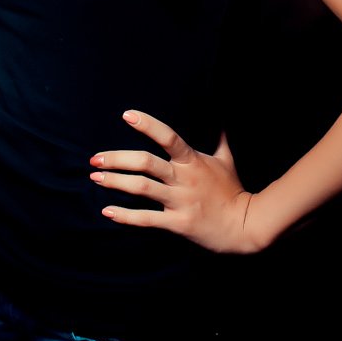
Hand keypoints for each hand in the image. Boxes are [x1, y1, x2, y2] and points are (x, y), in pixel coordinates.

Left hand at [89, 110, 255, 253]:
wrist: (246, 225)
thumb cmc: (233, 191)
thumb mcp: (227, 161)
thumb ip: (220, 139)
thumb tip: (221, 120)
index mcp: (193, 161)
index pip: (168, 137)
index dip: (147, 125)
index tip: (126, 115)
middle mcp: (184, 179)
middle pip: (146, 163)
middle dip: (117, 158)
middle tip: (95, 157)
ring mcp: (180, 201)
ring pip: (142, 188)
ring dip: (115, 182)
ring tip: (95, 177)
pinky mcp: (178, 223)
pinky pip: (147, 219)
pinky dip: (126, 216)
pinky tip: (107, 211)